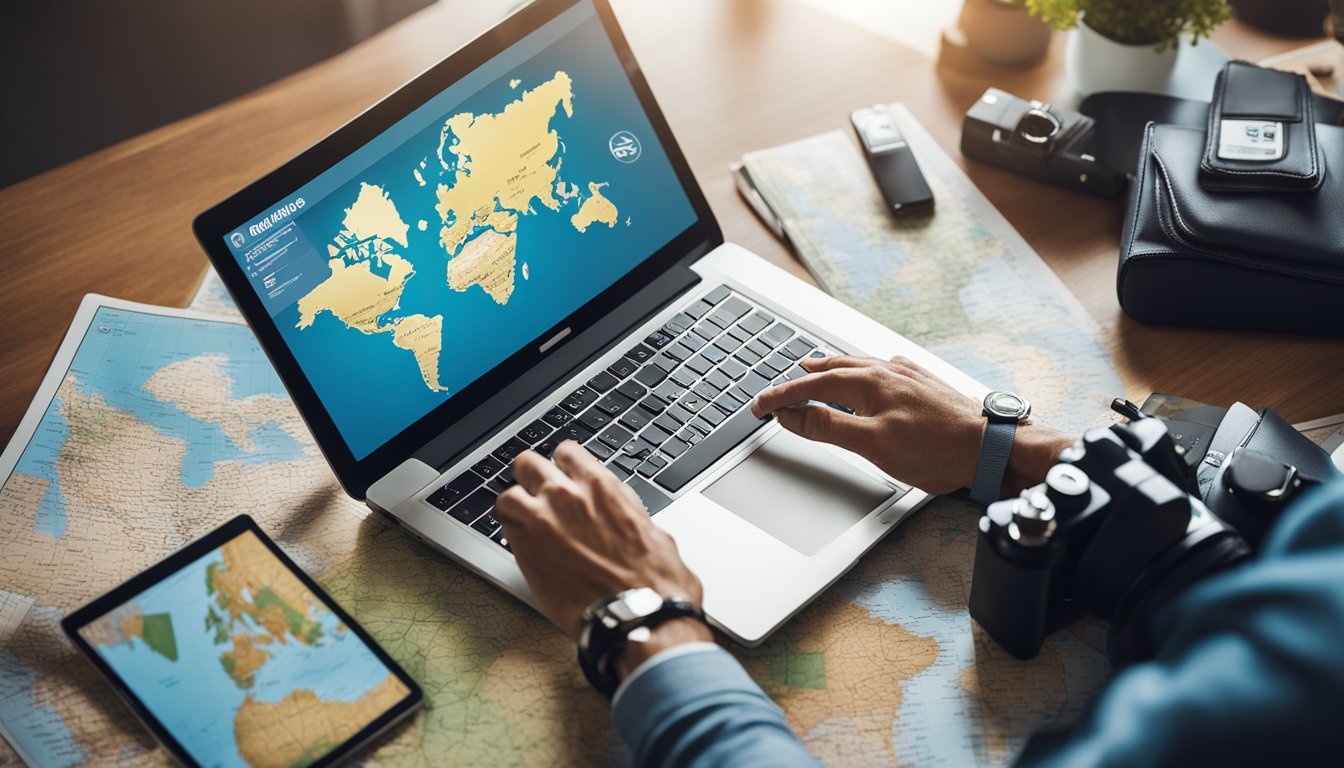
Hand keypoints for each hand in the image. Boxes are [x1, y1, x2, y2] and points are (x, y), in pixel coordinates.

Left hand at [494, 441, 712, 676]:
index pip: (566, 452)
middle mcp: (566, 497)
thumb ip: (623, 511)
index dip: (562, 465)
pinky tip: (526, 546)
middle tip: (537, 494)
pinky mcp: (525, 553)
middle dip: (531, 477)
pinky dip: (512, 534)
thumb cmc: (654, 580)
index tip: (562, 475)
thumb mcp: (652, 529)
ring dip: (515, 507)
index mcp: (600, 487)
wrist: (638, 616)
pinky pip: (505, 530)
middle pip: (528, 464)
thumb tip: (618, 510)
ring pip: (508, 496)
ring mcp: (541, 523)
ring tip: (524, 522)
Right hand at [751, 355, 1071, 496]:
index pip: (811, 386)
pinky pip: (880, 369)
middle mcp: (886, 372)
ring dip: (828, 369)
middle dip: (800, 379)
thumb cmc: (938, 449)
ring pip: (856, 366)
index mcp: (869, 384)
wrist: (992, 448)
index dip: (781, 396)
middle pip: (831, 369)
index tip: (759, 405)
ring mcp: (906, 376)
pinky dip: (860, 370)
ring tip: (812, 369)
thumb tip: (792, 413)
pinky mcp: (923, 383)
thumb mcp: (872, 444)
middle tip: (777, 389)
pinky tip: (867, 373)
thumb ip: (828, 426)